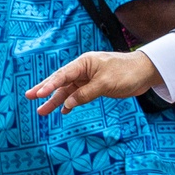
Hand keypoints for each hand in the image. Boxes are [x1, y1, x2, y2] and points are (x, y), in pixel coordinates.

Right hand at [25, 51, 160, 115]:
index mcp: (85, 63)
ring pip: (69, 90)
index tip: (36, 94)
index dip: (48, 85)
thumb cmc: (127, 72)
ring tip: (42, 111)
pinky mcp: (96, 86)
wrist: (145, 72)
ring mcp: (89, 78)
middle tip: (29, 98)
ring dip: (57, 100)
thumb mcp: (105, 83)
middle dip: (46, 90)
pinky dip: (71, 102)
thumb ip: (85, 93)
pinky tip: (64, 110)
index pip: (62, 74)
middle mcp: (84, 69)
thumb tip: (68, 104)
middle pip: (61, 81)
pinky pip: (79, 94)